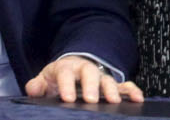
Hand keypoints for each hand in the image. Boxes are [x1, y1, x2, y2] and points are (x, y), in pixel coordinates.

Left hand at [24, 55, 143, 103]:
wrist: (72, 69)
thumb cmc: (57, 78)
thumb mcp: (44, 80)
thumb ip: (37, 85)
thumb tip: (32, 89)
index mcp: (65, 68)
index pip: (65, 73)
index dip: (66, 85)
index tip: (68, 99)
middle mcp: (85, 70)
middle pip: (89, 73)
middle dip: (91, 86)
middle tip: (92, 100)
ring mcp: (100, 77)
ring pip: (107, 79)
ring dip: (111, 89)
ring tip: (114, 102)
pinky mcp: (112, 85)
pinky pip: (124, 85)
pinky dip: (132, 90)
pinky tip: (137, 99)